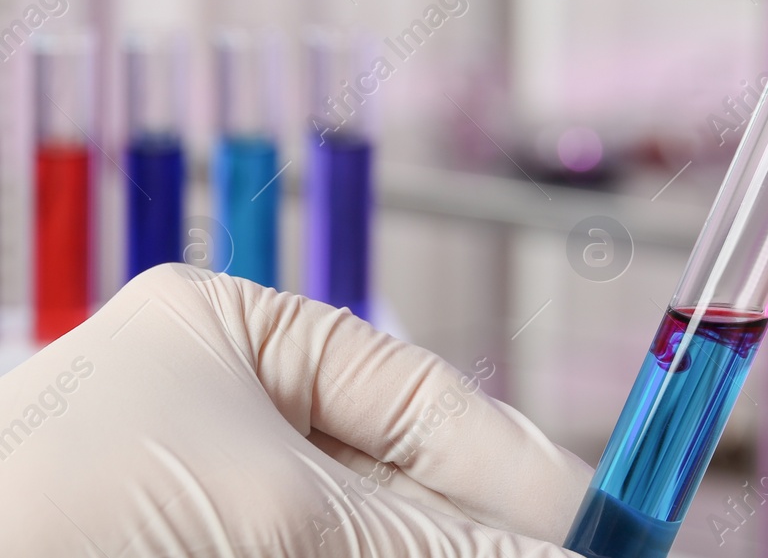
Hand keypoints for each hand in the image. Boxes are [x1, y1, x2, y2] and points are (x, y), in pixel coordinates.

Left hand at [0, 264, 589, 555]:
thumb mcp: (274, 516)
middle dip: (487, 534)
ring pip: (374, 539)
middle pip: (406, 485)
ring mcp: (219, 511)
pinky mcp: (213, 555)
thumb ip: (428, 540)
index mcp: (236, 341)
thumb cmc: (56, 520)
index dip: (515, 464)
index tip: (599, 527)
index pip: (418, 394)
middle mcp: (233, 423)